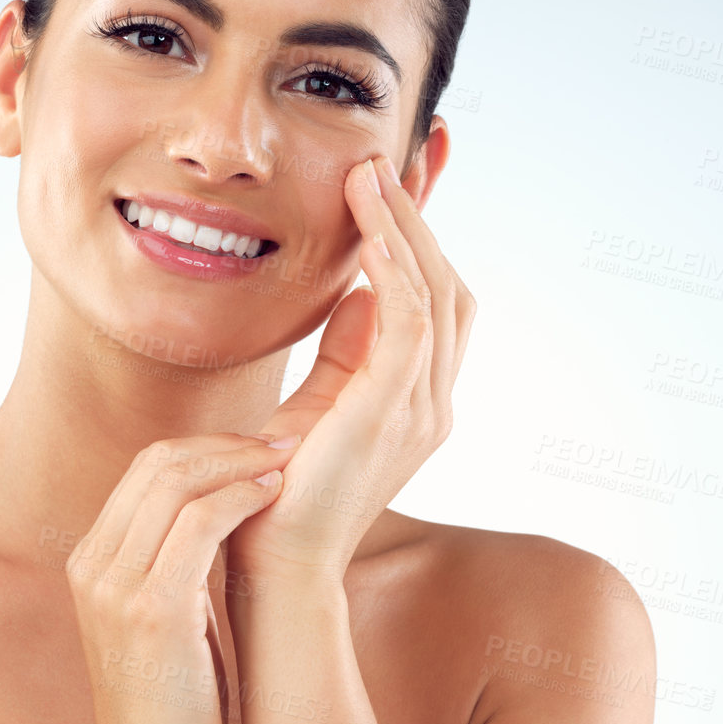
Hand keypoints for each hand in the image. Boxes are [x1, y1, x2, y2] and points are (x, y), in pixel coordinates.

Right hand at [64, 432, 301, 723]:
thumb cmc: (171, 701)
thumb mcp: (162, 614)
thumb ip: (171, 561)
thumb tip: (218, 509)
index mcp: (92, 560)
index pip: (145, 468)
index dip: (206, 444)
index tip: (257, 445)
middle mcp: (94, 564)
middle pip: (158, 462)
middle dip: (226, 441)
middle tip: (282, 441)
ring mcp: (117, 586)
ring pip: (178, 481)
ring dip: (240, 460)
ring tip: (285, 461)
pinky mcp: (151, 610)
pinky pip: (198, 524)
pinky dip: (240, 497)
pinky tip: (271, 496)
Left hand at [226, 154, 475, 584]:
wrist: (272, 560)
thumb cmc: (282, 487)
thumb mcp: (319, 402)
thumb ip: (346, 348)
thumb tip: (355, 287)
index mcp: (419, 399)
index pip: (441, 298)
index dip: (426, 237)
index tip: (401, 176)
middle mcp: (434, 402)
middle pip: (450, 287)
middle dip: (419, 220)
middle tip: (383, 163)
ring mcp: (421, 409)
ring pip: (435, 293)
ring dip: (403, 229)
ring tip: (368, 178)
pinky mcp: (390, 411)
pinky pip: (410, 322)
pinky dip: (395, 270)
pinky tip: (368, 232)